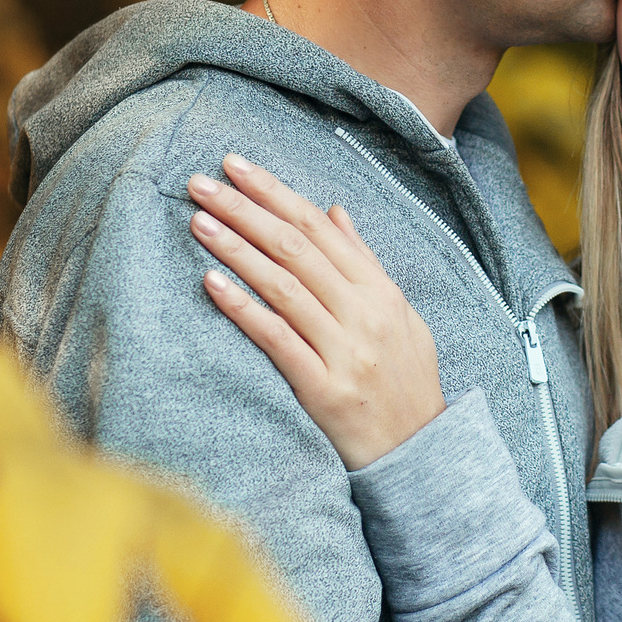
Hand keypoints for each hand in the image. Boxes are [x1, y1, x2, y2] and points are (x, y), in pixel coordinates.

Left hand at [187, 153, 445, 468]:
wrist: (422, 454)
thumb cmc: (405, 382)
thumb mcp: (400, 314)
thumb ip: (365, 263)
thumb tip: (334, 211)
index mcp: (379, 290)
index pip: (318, 226)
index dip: (274, 192)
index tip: (236, 166)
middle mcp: (364, 313)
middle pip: (295, 247)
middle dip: (245, 209)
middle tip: (201, 182)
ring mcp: (346, 351)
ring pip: (283, 286)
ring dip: (237, 249)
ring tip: (200, 221)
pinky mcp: (325, 390)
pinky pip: (278, 340)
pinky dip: (244, 308)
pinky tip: (212, 283)